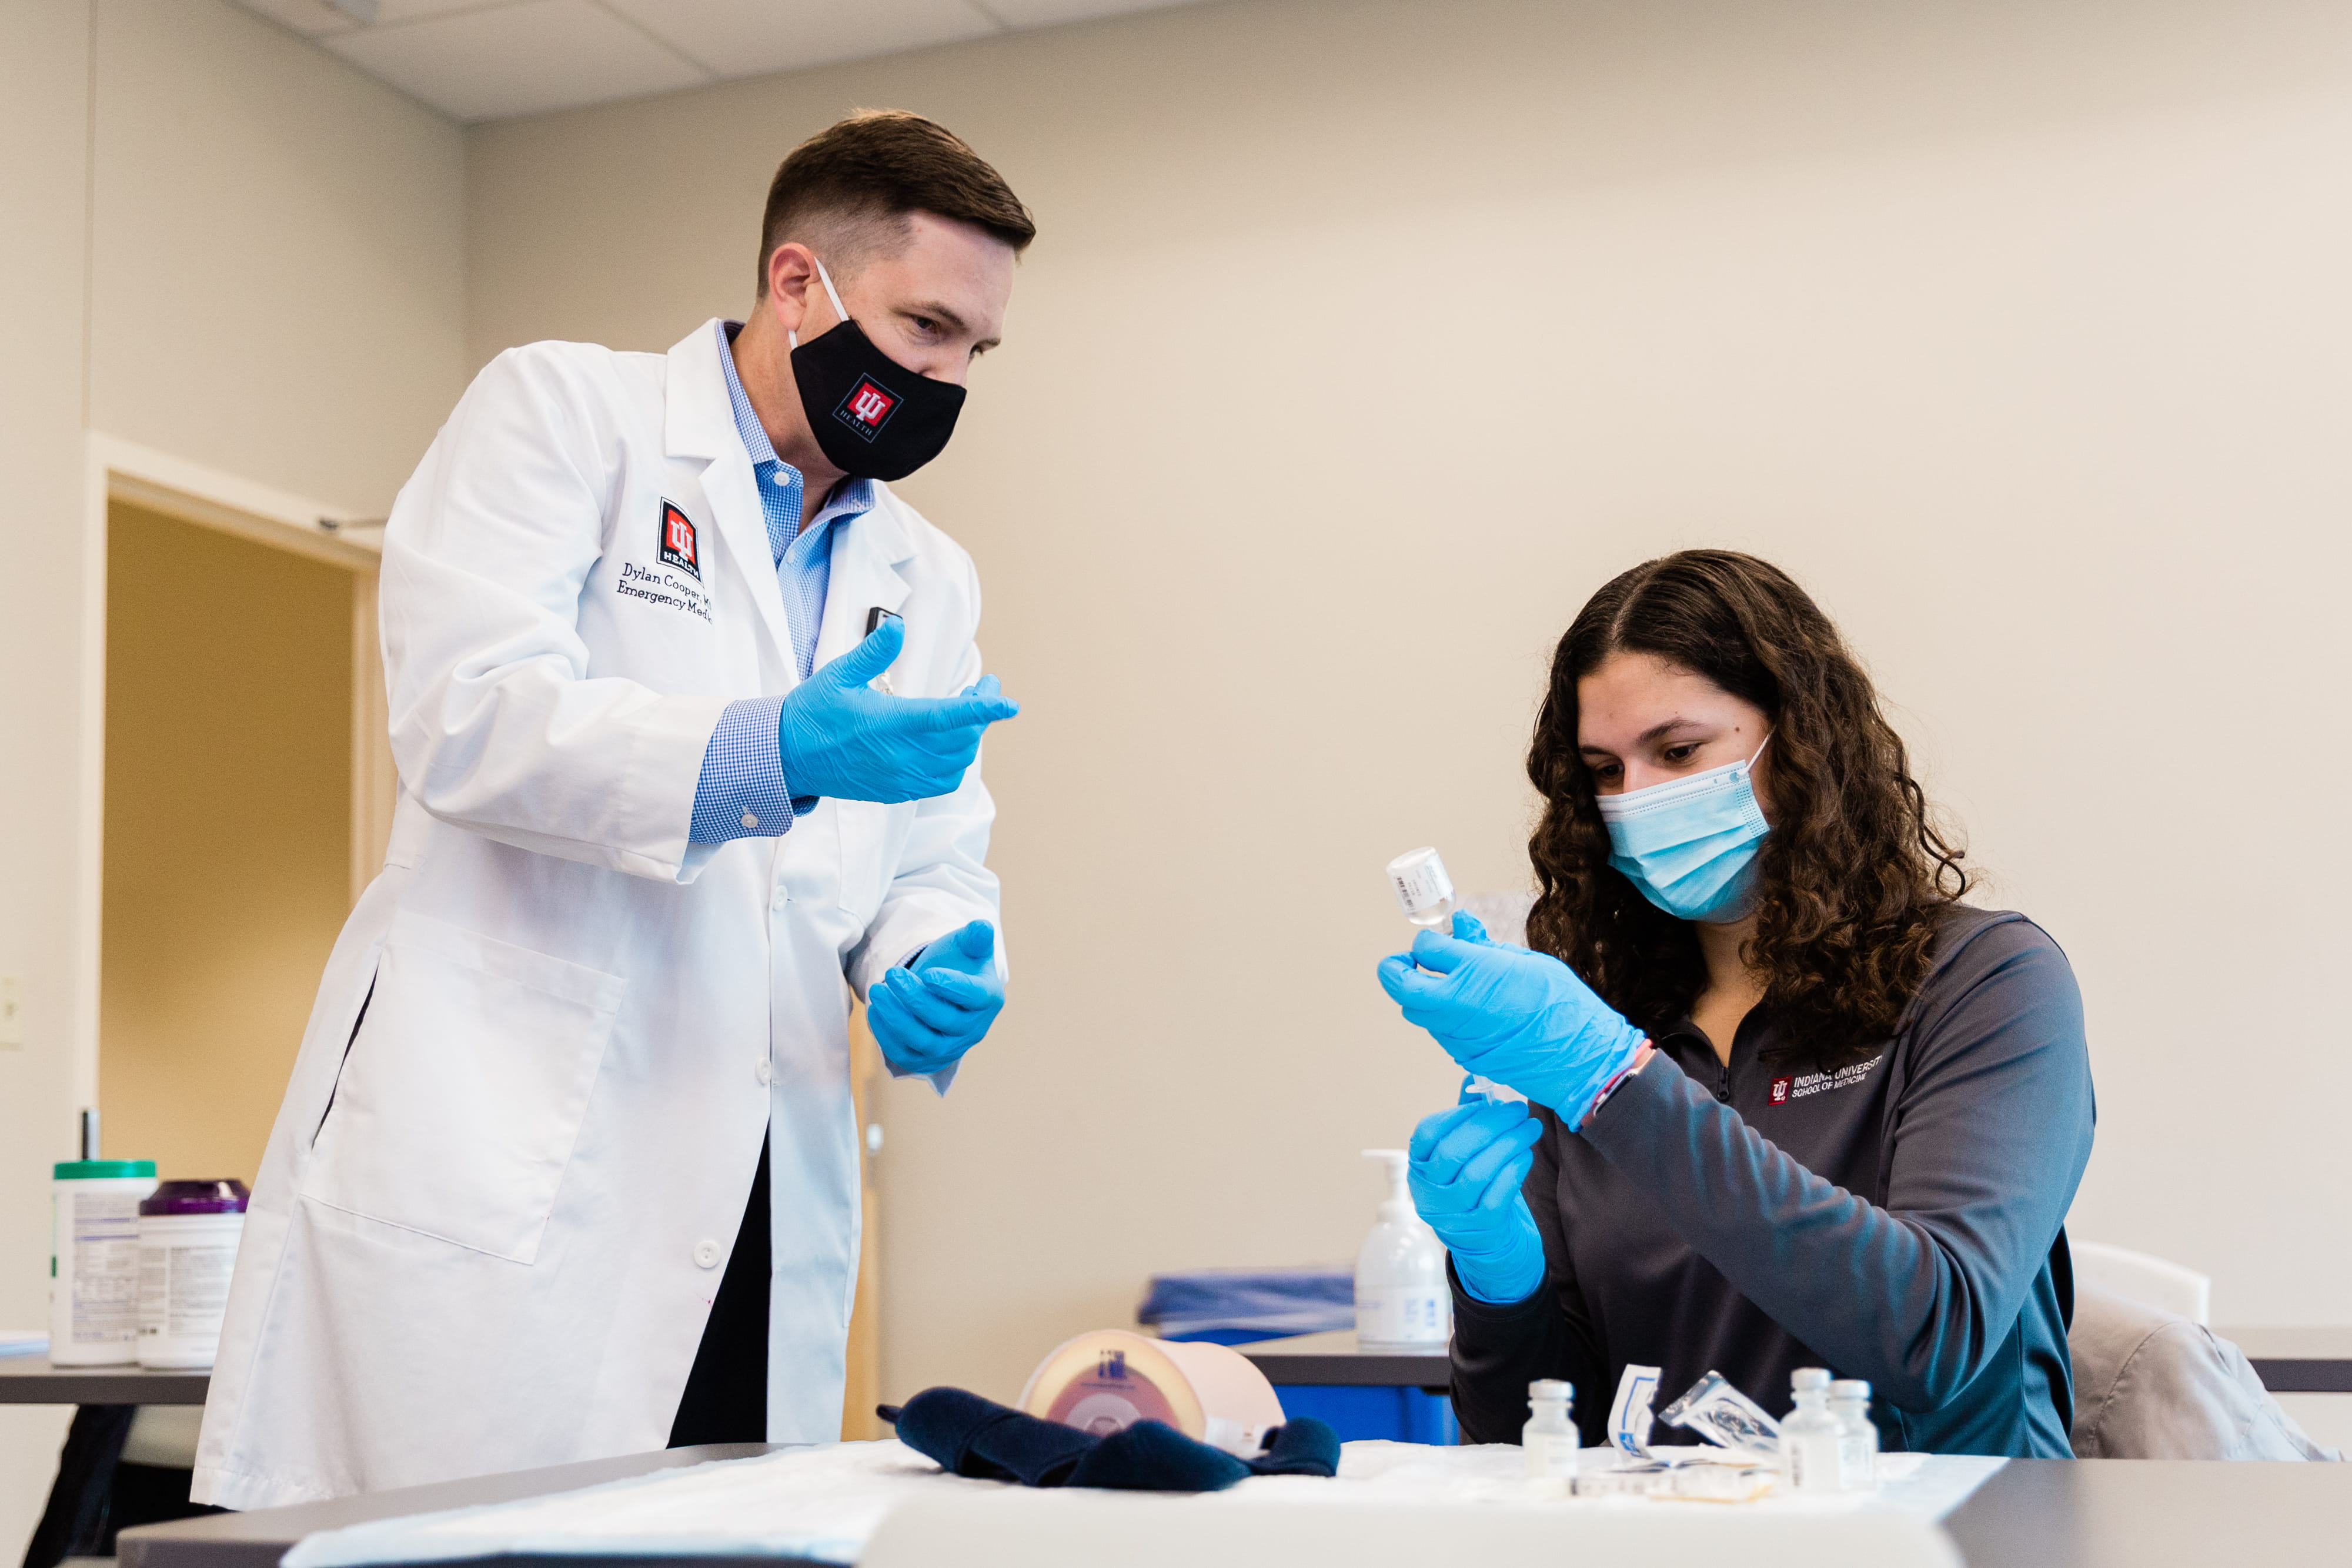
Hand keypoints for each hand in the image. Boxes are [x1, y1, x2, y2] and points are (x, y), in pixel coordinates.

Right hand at [778, 617, 1018, 803]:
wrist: (787, 758)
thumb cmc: (812, 713)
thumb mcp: (839, 675)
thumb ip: (874, 653)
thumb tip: (898, 626)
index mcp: (888, 723)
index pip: (946, 717)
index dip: (982, 710)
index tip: (1007, 703)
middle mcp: (898, 755)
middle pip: (960, 739)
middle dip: (981, 713)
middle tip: (984, 690)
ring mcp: (899, 777)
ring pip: (956, 762)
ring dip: (969, 738)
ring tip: (967, 714)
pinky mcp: (896, 791)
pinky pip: (941, 782)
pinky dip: (955, 763)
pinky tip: (950, 744)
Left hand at [869, 920, 1003, 1075]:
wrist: (942, 989)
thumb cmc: (957, 964)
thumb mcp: (966, 946)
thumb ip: (974, 936)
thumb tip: (982, 927)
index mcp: (988, 998)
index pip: (975, 997)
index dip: (952, 987)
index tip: (927, 973)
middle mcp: (973, 1029)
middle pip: (945, 1020)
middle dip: (915, 998)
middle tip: (892, 974)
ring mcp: (950, 1048)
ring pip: (923, 1042)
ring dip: (897, 1018)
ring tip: (877, 991)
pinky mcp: (926, 1059)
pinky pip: (905, 1054)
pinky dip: (886, 1035)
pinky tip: (875, 1010)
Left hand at [1376, 912, 1644, 1125]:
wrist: (1578, 1057)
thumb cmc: (1560, 1004)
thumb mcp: (1524, 962)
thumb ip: (1484, 946)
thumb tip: (1461, 925)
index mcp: (1474, 971)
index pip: (1424, 947)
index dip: (1427, 941)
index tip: (1436, 940)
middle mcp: (1457, 1004)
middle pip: (1400, 985)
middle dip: (1398, 969)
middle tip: (1412, 961)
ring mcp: (1457, 1034)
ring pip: (1414, 1011)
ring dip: (1420, 995)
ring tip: (1446, 985)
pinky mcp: (1463, 1055)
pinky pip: (1438, 1031)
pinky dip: (1441, 1017)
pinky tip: (1468, 1010)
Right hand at [1408, 1100, 1546, 1304]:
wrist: (1482, 1239)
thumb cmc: (1470, 1184)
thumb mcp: (1459, 1154)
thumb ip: (1464, 1118)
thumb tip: (1474, 1078)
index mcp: (1419, 1167)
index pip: (1427, 1135)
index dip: (1456, 1114)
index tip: (1485, 1102)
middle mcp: (1428, 1192)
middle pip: (1454, 1152)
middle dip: (1490, 1125)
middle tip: (1518, 1110)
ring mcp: (1452, 1212)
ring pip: (1477, 1172)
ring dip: (1508, 1144)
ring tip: (1529, 1127)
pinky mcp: (1479, 1227)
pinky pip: (1497, 1195)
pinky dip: (1514, 1170)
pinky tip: (1525, 1154)